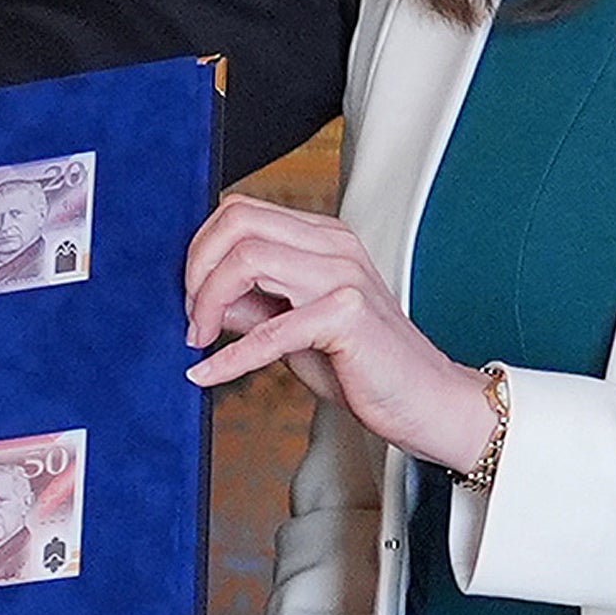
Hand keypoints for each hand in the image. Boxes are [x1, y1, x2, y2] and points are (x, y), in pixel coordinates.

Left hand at [181, 194, 496, 474]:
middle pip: (237, 222)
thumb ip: (251, 306)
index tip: (187, 296)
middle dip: (195, 267)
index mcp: (322, 237)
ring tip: (199, 339)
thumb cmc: (364, 367)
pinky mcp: (347, 315)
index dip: (200, 250)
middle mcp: (333, 246)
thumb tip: (198, 299)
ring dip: (206, 302)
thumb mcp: (293, 329)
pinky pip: (270, 330)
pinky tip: (208, 374)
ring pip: (247, 258)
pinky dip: (230, 356)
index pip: (240, 212)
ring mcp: (342, 276)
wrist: (427, 402)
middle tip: (188, 316)